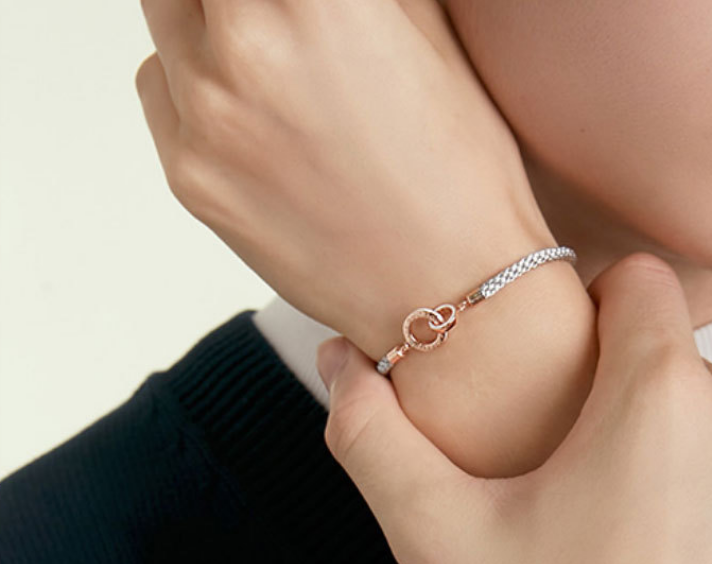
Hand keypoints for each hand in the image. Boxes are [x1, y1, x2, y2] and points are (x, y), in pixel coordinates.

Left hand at [134, 0, 551, 343]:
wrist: (453, 298)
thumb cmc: (463, 178)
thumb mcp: (429, 37)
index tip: (296, 9)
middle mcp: (248, 41)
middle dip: (241, 1)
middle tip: (276, 25)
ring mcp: (208, 111)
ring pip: (170, 16)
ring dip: (211, 25)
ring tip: (273, 69)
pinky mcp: (189, 174)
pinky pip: (161, 88)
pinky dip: (194, 87)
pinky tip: (256, 121)